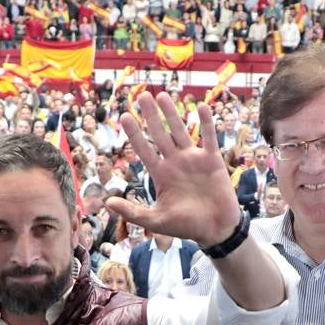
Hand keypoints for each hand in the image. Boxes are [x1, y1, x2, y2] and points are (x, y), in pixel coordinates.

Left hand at [108, 92, 241, 247]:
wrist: (215, 230)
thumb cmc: (186, 226)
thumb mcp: (156, 221)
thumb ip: (133, 212)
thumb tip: (108, 203)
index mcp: (161, 175)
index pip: (144, 150)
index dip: (134, 134)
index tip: (124, 116)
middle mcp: (175, 163)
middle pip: (160, 134)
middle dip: (151, 116)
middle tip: (141, 96)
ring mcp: (194, 159)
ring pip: (180, 131)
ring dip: (172, 114)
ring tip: (163, 95)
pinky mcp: (213, 160)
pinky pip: (208, 137)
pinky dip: (206, 123)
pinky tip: (201, 107)